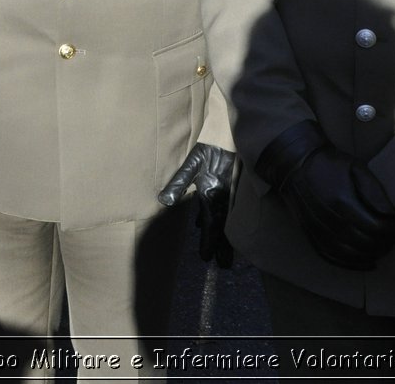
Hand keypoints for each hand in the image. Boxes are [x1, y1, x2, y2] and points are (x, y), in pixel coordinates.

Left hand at [158, 143, 236, 265]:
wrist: (230, 130)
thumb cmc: (209, 146)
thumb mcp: (192, 162)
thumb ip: (179, 182)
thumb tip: (164, 201)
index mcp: (214, 194)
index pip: (212, 224)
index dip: (209, 241)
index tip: (206, 258)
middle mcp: (224, 196)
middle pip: (223, 226)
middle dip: (223, 246)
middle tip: (224, 265)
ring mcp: (229, 192)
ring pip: (226, 218)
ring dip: (222, 235)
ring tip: (221, 252)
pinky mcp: (230, 185)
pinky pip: (225, 207)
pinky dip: (218, 218)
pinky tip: (203, 222)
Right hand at [256, 123, 394, 269]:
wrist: (295, 164)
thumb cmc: (329, 164)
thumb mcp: (357, 168)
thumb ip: (375, 192)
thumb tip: (393, 215)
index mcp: (342, 202)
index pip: (377, 227)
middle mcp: (329, 220)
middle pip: (366, 243)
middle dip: (387, 242)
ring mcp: (318, 230)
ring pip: (352, 254)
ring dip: (372, 254)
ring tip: (384, 246)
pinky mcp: (311, 235)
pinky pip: (334, 258)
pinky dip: (353, 264)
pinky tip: (367, 261)